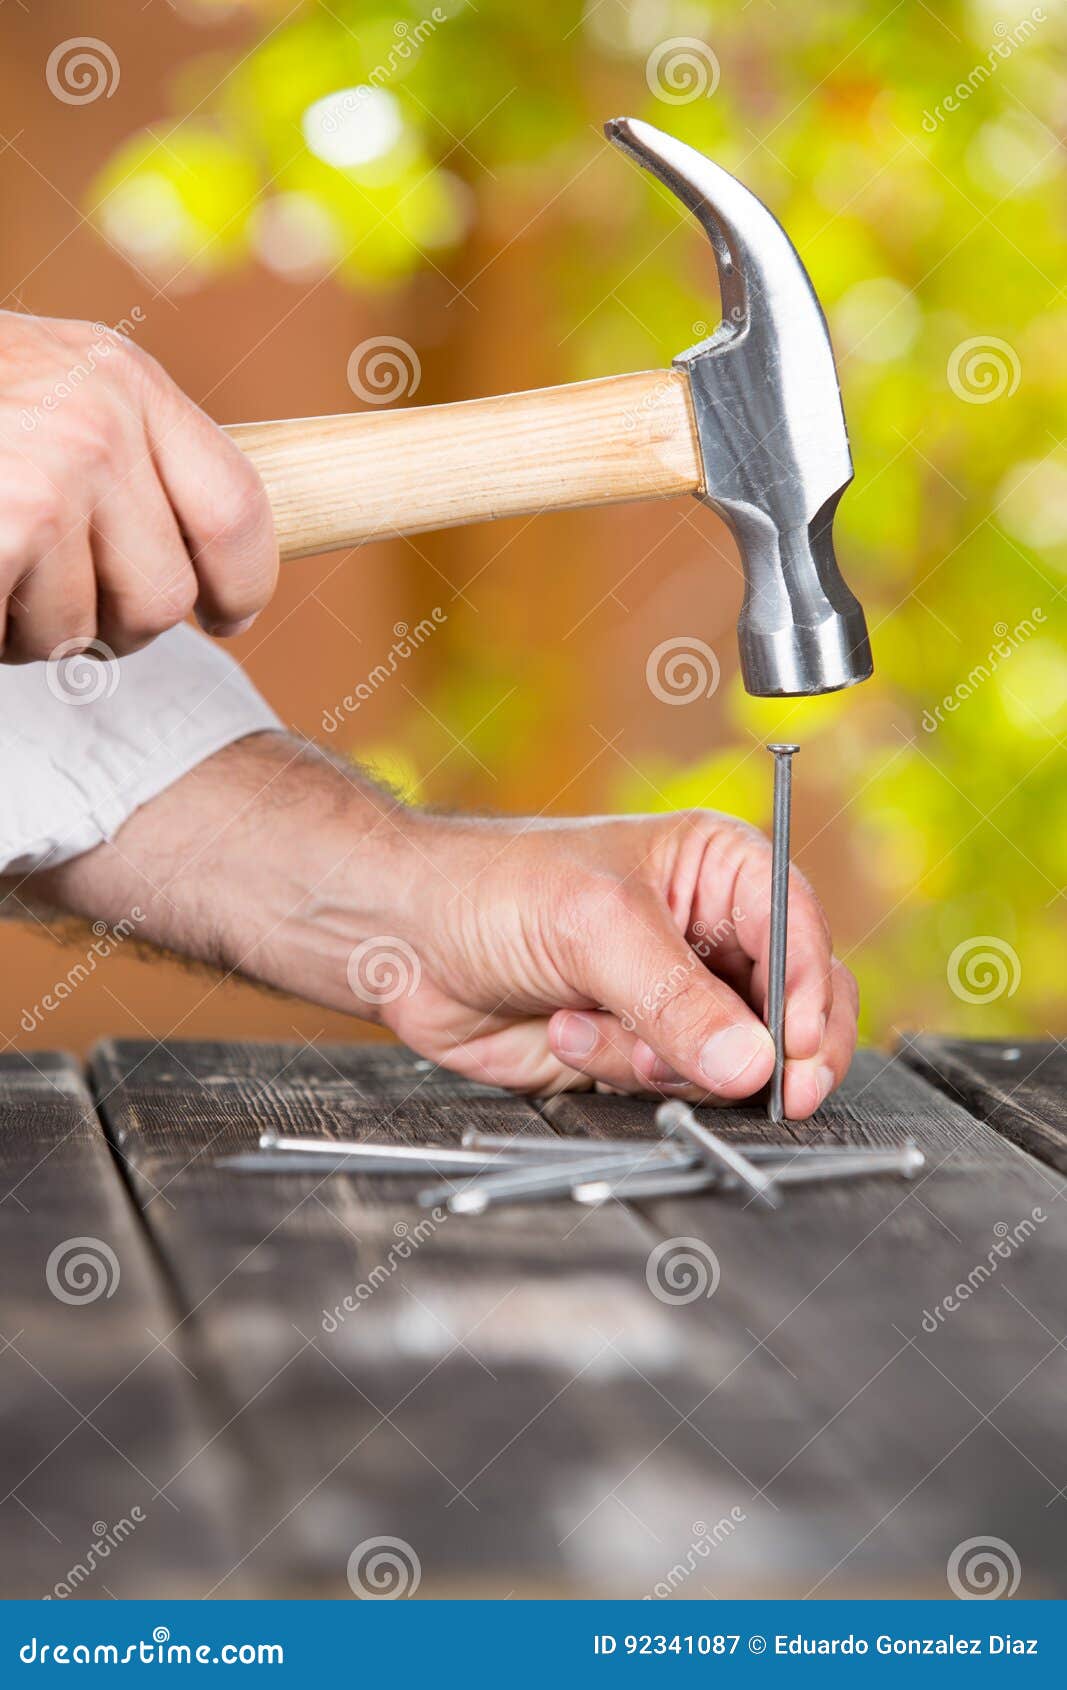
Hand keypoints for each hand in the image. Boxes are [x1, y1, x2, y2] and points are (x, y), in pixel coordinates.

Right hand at [0, 312, 275, 661]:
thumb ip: (129, 456)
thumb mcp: (52, 389)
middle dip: (107, 623)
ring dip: (27, 628)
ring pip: (83, 633)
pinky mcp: (1, 528)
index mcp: (126, 381)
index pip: (237, 510)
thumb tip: (209, 570)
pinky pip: (16, 637)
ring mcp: (44, 477)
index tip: (223, 614)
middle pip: (165, 598)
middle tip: (43, 589)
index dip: (240, 585)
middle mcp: (98, 420)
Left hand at [26, 735, 857, 1119]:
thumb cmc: (493, 891)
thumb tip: (754, 1062)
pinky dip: (622, 1073)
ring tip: (590, 1023)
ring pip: (732, 1061)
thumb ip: (678, 1001)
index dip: (807, 999)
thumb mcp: (595, 930)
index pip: (802, 933)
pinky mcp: (641, 1047)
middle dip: (755, 1051)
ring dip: (661, 1060)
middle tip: (741, 1085)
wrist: (407, 940)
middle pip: (790, 1009)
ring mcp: (679, 996)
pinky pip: (671, 1086)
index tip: (792, 1055)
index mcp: (724, 868)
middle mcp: (714, 933)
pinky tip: (568, 1032)